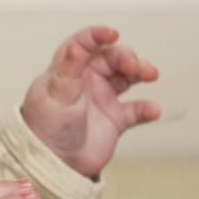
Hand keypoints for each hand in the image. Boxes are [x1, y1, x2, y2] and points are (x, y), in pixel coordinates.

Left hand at [20, 26, 159, 179]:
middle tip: (134, 66)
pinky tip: (153, 110)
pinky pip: (136, 109)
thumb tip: (77, 45)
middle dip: (126, 56)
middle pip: (112, 57)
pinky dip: (147, 108)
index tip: (112, 34)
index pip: (83, 43)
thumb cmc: (45, 127)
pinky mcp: (114, 120)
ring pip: (127, 77)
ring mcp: (102, 98)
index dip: (97, 35)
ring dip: (140, 72)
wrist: (52, 164)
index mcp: (68, 70)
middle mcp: (86, 80)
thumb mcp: (56, 96)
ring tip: (151, 75)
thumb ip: (69, 70)